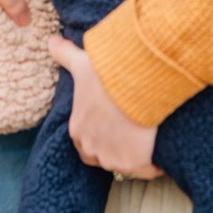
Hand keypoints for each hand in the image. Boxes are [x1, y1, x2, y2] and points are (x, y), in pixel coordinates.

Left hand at [49, 38, 160, 179]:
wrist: (135, 82)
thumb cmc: (106, 74)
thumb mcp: (82, 62)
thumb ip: (64, 54)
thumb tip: (51, 41)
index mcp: (78, 129)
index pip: (82, 143)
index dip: (97, 136)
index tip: (111, 126)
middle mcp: (92, 148)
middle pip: (101, 157)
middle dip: (113, 149)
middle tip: (129, 136)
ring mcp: (114, 159)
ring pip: (123, 164)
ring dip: (133, 157)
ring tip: (147, 142)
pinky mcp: (136, 163)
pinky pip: (147, 170)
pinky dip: (154, 165)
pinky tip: (161, 153)